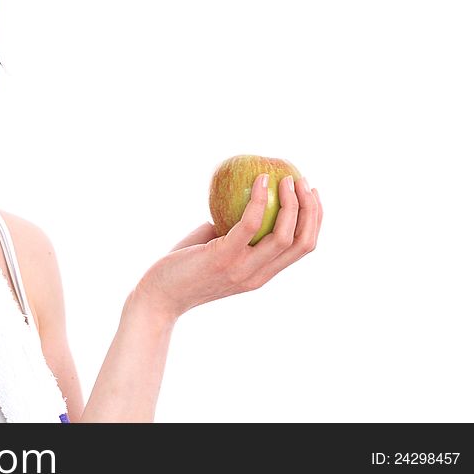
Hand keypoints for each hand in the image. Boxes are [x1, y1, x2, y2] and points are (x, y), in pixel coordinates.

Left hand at [135, 174, 322, 320]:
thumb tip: (244, 198)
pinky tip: (259, 180)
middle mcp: (258, 275)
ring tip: (286, 177)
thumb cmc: (182, 267)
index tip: (312, 193)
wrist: (157, 296)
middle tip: (303, 181)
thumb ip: (232, 230)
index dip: (316, 219)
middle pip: (302, 241)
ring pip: (284, 235)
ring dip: (292, 202)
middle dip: (311, 208)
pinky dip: (260, 200)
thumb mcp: (216, 248)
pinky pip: (250, 224)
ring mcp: (242, 269)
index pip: (303, 248)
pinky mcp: (223, 258)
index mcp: (261, 275)